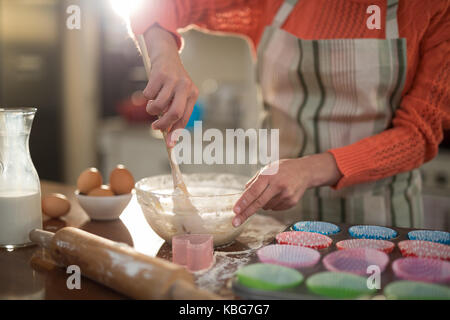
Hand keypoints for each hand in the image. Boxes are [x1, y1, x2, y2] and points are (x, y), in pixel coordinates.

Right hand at [143, 26, 198, 146]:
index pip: (185, 117)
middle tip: (155, 127)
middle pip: (175, 113)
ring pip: (159, 105)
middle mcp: (185, 87)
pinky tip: (150, 90)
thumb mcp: (178, 94)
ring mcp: (173, 80)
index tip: (169, 144)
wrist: (165, 54)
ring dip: (151, 109)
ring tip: (151, 105)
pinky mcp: (160, 74)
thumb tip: (168, 134)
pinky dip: (145, 96)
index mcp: (193, 94)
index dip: (176, 132)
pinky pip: (149, 95)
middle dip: (163, 124)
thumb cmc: (171, 80)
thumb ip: (174, 111)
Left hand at [232, 153, 341, 226]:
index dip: (243, 202)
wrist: (305, 171)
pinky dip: (272, 204)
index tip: (235, 210)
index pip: (253, 191)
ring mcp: (286, 195)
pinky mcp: (292, 202)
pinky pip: (275, 208)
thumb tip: (243, 194)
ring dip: (263, 203)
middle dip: (245, 214)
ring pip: (266, 207)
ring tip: (272, 191)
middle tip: (235, 222)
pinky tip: (279, 195)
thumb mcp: (267, 169)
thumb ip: (254, 181)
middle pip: (258, 203)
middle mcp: (278, 185)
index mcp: (269, 175)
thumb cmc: (283, 169)